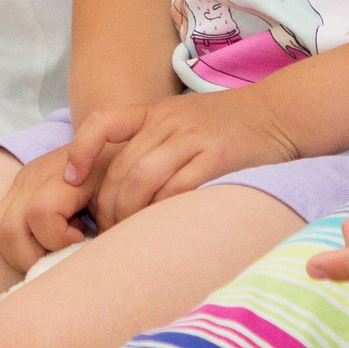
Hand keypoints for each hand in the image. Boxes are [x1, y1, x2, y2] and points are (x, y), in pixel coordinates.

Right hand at [0, 142, 113, 271]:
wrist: (107, 138)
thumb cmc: (120, 172)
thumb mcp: (123, 195)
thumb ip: (111, 224)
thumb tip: (100, 259)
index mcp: (66, 173)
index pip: (41, 211)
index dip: (57, 238)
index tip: (81, 237)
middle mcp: (35, 175)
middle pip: (9, 229)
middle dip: (34, 257)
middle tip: (62, 257)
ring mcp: (21, 182)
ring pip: (0, 231)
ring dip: (22, 254)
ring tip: (53, 252)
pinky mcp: (15, 189)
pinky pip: (0, 226)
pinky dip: (17, 245)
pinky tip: (45, 243)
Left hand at [64, 89, 298, 227]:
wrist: (277, 113)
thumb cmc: (225, 126)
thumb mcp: (181, 120)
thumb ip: (149, 142)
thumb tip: (112, 186)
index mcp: (155, 112)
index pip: (103, 122)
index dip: (81, 151)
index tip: (70, 180)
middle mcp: (169, 122)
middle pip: (120, 168)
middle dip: (106, 206)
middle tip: (105, 232)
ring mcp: (192, 139)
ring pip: (142, 180)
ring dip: (129, 214)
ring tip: (128, 235)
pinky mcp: (216, 158)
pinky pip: (177, 190)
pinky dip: (162, 212)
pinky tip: (161, 228)